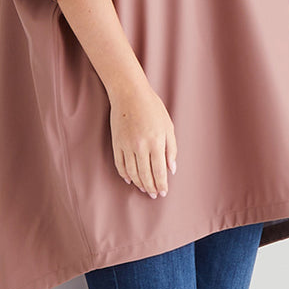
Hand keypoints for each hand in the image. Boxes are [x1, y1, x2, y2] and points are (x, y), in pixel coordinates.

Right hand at [107, 80, 176, 198]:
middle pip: (145, 175)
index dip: (161, 184)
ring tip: (144, 189)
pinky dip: (125, 174)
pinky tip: (130, 179)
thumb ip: (171, 149)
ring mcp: (126, 145)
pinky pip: (120, 164)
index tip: (163, 192)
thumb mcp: (168, 126)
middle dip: (151, 187)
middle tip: (154, 195)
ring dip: (139, 183)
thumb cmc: (152, 108)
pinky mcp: (116, 143)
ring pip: (132, 172)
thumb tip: (172, 169)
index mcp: (156, 142)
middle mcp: (141, 146)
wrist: (129, 94)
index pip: (159, 171)